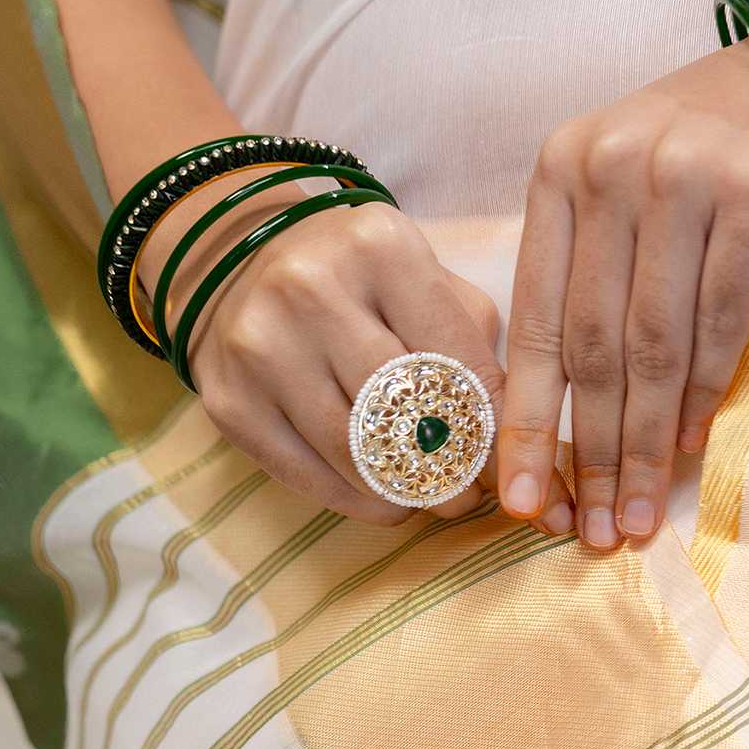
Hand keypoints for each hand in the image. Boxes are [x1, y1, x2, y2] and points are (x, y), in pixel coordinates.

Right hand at [153, 190, 574, 529]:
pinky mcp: (230, 402)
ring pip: (359, 456)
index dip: (491, 426)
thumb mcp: (427, 278)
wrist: (235, 262)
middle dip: (453, 470)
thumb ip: (477, 344)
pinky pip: (311, 479)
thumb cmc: (360, 281)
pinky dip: (361, 502)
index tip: (510, 460)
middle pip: (406, 414)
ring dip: (411, 495)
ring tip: (437, 501)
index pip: (458, 360)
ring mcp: (260, 347)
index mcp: (378, 246)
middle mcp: (309, 288)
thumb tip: (518, 443)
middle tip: (475, 495)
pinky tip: (387, 499)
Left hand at [497, 36, 748, 550]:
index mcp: (557, 173)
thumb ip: (583, 281)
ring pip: (654, 345)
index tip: (523, 501)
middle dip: (591, 451)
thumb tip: (563, 424)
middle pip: (593, 345)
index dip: (526, 420)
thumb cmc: (696, 160)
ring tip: (639, 509)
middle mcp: (609, 168)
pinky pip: (719, 320)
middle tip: (595, 528)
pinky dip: (703, 390)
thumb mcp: (617, 197)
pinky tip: (687, 441)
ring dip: (645, 441)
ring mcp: (681, 177)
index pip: (535, 321)